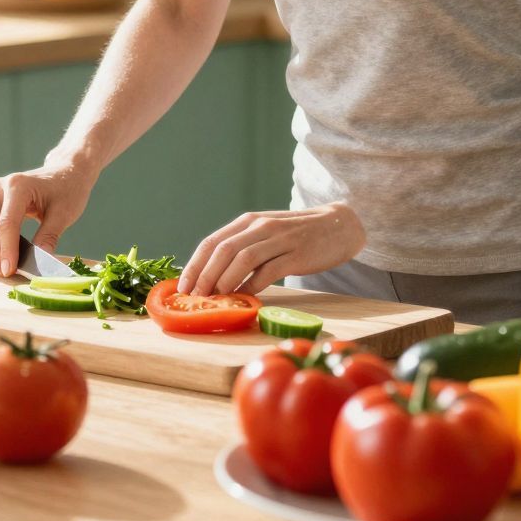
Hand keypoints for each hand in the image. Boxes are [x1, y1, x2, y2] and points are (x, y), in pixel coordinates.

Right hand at [0, 160, 97, 276]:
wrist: (65, 173)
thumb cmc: (67, 190)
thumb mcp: (64, 214)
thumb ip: (49, 237)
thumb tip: (38, 264)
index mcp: (18, 186)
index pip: (5, 224)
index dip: (6, 251)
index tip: (9, 271)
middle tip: (6, 273)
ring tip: (4, 265)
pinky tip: (1, 254)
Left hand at [180, 203, 365, 296]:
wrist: (338, 227)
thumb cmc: (297, 235)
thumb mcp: (266, 234)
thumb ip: (243, 249)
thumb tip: (212, 278)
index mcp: (249, 221)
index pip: (212, 242)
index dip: (195, 265)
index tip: (183, 287)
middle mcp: (261, 226)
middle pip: (224, 250)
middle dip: (205, 276)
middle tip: (196, 298)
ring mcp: (280, 238)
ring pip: (243, 259)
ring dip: (226, 281)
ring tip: (216, 299)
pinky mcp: (297, 254)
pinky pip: (268, 271)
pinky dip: (253, 286)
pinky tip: (245, 298)